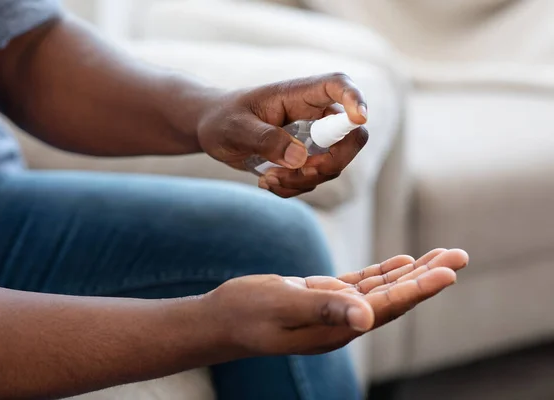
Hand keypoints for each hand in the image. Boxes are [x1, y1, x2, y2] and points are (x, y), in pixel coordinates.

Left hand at [197, 73, 367, 197]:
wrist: (213, 131)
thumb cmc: (223, 119)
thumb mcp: (236, 128)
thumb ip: (265, 139)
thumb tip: (299, 158)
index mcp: (299, 94)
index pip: (338, 85)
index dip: (355, 99)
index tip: (359, 118)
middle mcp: (314, 115)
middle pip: (351, 136)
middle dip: (331, 162)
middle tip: (300, 171)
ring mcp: (313, 139)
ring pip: (332, 166)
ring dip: (302, 180)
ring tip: (267, 178)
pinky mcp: (306, 160)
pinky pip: (314, 181)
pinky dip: (293, 188)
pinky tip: (267, 181)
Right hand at [203, 249, 467, 356]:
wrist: (222, 320)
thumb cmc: (246, 312)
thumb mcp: (282, 306)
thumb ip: (323, 309)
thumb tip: (367, 318)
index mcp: (336, 328)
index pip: (387, 306)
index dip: (419, 288)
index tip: (449, 271)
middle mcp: (342, 322)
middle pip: (394, 298)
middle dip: (427, 276)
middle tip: (458, 256)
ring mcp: (333, 311)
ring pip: (382, 289)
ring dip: (412, 273)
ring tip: (441, 257)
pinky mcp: (321, 298)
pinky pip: (361, 285)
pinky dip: (383, 273)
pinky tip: (400, 263)